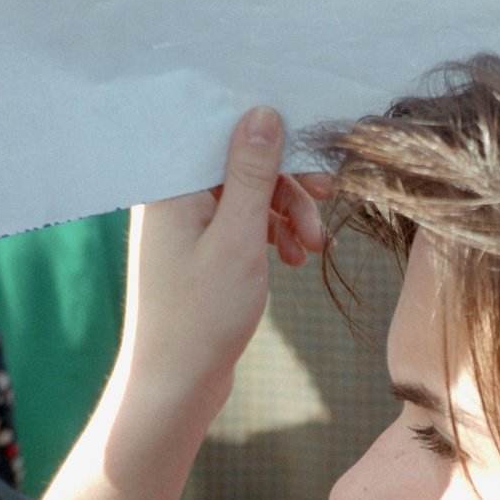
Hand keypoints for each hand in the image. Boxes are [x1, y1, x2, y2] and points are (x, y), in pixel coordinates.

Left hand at [120, 106, 328, 414]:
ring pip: (246, 196)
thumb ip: (252, 174)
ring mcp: (184, 227)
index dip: (274, 139)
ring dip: (286, 214)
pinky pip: (240, 225)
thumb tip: (262, 113)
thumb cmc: (200, 316)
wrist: (174, 385)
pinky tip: (293, 260)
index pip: (224, 134)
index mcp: (169, 186)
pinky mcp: (198, 252)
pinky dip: (271, 236)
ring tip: (311, 250)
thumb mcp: (238, 238)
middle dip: (288, 185)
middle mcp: (171, 199)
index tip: (317, 158)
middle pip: (240, 165)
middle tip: (330, 201)